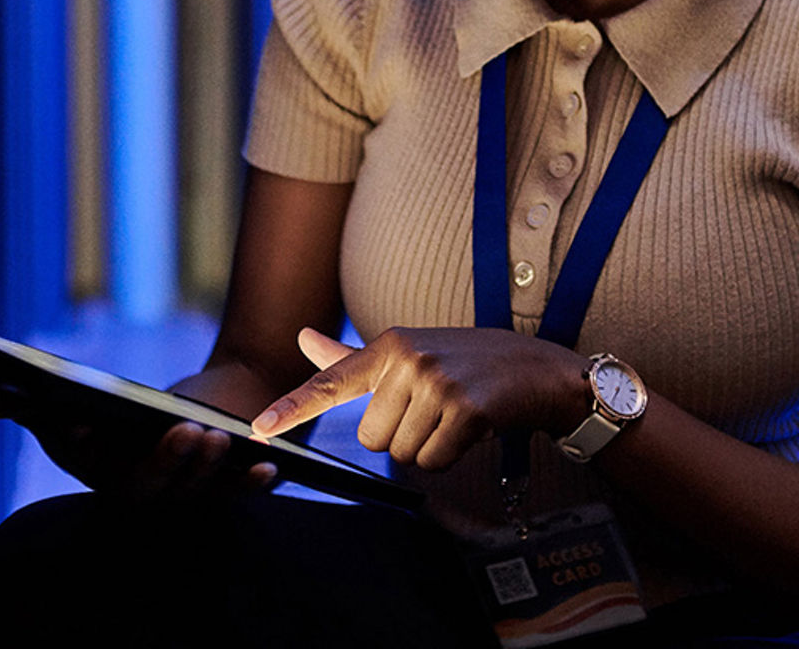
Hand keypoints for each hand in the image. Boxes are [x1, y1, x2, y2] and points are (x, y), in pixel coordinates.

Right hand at [0, 377, 278, 500]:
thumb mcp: (86, 402)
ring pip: (194, 496)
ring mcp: (186, 498)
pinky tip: (269, 467)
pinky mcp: (229, 492)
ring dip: (206, 471)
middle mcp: (140, 494)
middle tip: (182, 430)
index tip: (78, 422)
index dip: (81, 444)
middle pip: (146, 489)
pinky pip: (241, 496)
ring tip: (218, 436)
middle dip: (162, 463)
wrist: (204, 411)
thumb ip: (30, 403)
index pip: (85, 463)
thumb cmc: (139, 410)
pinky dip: (255, 485)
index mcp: (100, 472)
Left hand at [248, 327, 589, 471]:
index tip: (258, 428)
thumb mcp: (410, 351)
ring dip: (430, 446)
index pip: (331, 382)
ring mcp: (437, 381)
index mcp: (388, 345)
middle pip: (370, 438)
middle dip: (403, 436)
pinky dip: (452, 455)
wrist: (540, 371)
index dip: (292, 408)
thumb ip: (351, 356)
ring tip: (456, 415)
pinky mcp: (466, 408)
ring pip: (402, 453)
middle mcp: (407, 358)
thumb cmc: (469, 362)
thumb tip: (302, 338)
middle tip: (436, 410)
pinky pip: (433, 461)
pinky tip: (474, 427)